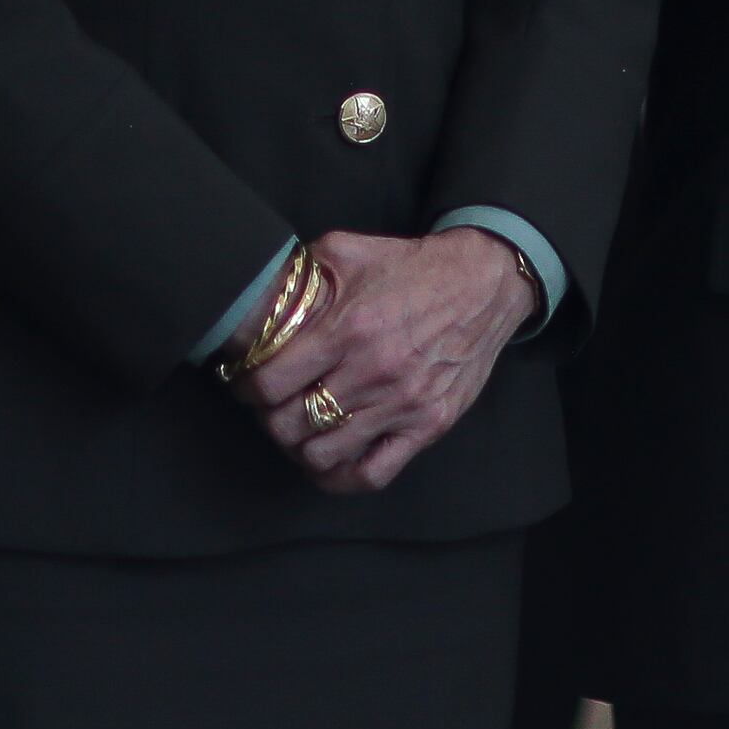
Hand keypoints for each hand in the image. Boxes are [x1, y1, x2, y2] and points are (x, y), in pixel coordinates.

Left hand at [243, 228, 538, 493]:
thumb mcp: (350, 250)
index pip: (272, 383)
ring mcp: (402, 404)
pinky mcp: (427, 425)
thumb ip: (303, 270)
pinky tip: (331, 461)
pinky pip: (374, 473)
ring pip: (324, 454)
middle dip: (270, 419)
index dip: (247, 387)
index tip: (246, 383)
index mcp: (347, 328)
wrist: (482, 285)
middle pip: (291, 425)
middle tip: (271, 407)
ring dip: (300, 447)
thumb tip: (265, 291)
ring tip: (298, 430)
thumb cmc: (413, 268)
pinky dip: (342, 478)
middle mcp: (373, 371)